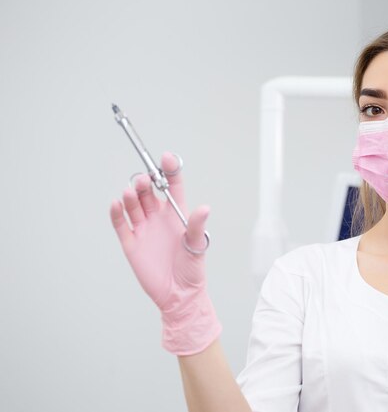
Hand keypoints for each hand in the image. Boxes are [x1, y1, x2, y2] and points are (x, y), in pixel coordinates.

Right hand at [109, 151, 220, 354]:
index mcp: (176, 215)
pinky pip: (121, 225)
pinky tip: (116, 204)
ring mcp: (144, 229)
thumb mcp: (197, 246)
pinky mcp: (131, 243)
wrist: (178, 296)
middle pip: (148, 192)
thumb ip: (196, 226)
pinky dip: (117, 213)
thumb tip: (204, 208)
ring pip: (134, 205)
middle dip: (145, 183)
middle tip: (144, 180)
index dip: (169, 171)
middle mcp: (158, 218)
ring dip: (131, 196)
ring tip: (131, 192)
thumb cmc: (191, 271)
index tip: (166, 158)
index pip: (171, 187)